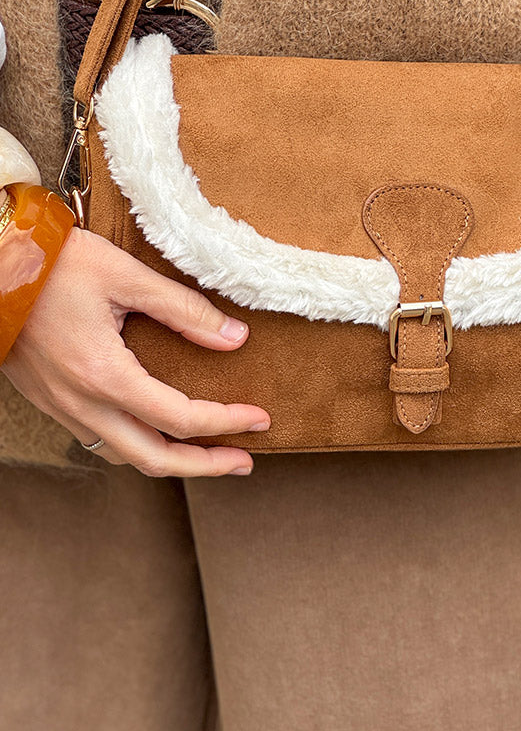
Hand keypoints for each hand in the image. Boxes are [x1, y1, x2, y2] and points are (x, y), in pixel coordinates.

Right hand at [1, 228, 270, 475]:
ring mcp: (62, 407)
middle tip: (245, 461)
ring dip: (171, 461)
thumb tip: (235, 339)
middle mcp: (82, 403)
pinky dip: (137, 446)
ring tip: (208, 454)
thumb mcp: (126, 276)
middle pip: (154, 459)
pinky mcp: (50, 400)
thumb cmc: (52, 264)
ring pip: (124, 456)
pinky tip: (156, 432)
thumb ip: (184, 310)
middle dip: (206, 467)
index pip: (181, 418)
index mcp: (105, 375)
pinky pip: (100, 440)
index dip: (226, 422)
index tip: (260, 418)